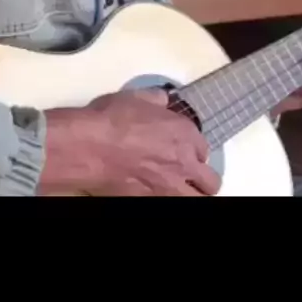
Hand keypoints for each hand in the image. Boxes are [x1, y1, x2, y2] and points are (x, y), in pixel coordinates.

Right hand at [39, 89, 220, 196]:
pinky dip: (166, 199)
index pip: (204, 149)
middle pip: (210, 181)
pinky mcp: (152, 201)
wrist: (90, 146)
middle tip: (189, 176)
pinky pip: (170, 205)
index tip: (184, 150)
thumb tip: (161, 101)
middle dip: (201, 178)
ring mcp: (170, 187)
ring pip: (197, 199)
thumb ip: (156, 100)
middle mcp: (184, 162)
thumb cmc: (111, 119)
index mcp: (185, 133)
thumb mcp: (136, 97)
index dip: (194, 150)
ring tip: (178, 190)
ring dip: (191, 193)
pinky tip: (156, 193)